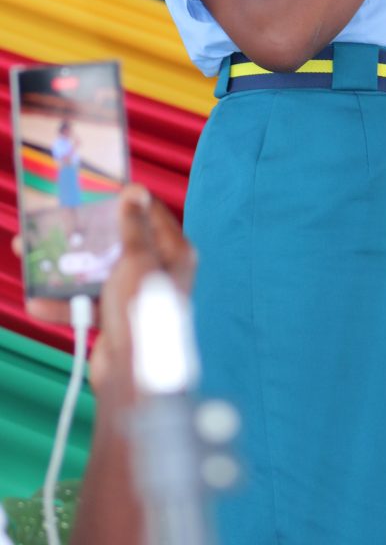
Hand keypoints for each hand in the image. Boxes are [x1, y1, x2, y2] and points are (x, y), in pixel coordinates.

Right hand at [14, 184, 195, 392]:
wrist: (133, 377)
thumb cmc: (143, 310)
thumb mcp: (138, 260)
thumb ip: (134, 227)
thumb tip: (136, 191)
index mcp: (174, 252)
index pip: (151, 215)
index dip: (127, 200)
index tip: (101, 188)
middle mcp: (158, 271)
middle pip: (117, 243)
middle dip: (84, 235)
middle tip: (57, 220)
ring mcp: (135, 295)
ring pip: (96, 272)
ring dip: (65, 269)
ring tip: (32, 257)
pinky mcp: (116, 318)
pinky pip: (88, 303)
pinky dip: (65, 304)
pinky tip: (38, 303)